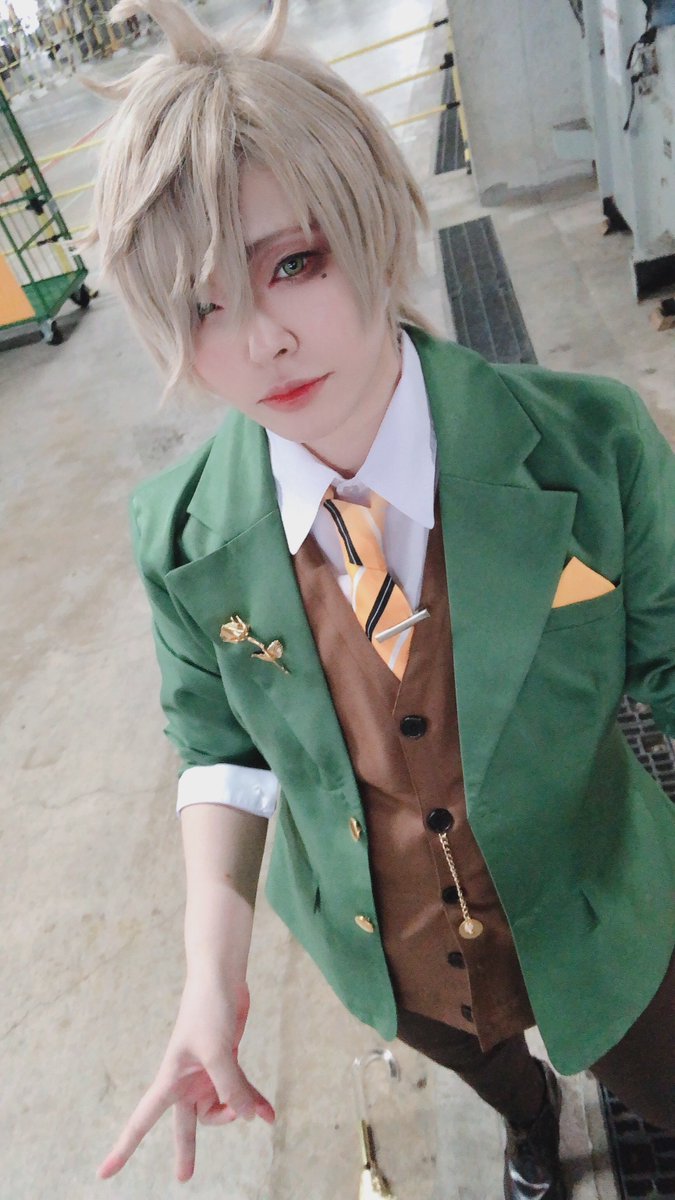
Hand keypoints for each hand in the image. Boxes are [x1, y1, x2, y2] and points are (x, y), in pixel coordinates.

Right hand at [97, 977, 273, 1181]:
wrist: (222, 978)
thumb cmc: (209, 1010)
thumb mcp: (218, 1052)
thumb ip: (232, 1088)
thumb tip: (247, 1117)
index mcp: (170, 1080)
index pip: (142, 1121)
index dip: (124, 1147)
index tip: (103, 1173)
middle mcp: (186, 1081)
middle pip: (186, 1124)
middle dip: (186, 1149)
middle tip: (184, 1177)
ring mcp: (208, 1072)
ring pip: (221, 1106)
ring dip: (239, 1110)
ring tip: (259, 1111)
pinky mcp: (227, 1061)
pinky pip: (240, 1090)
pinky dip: (254, 1100)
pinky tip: (269, 1113)